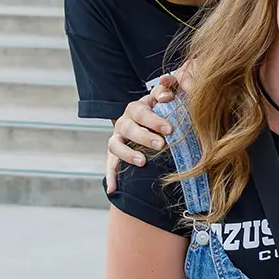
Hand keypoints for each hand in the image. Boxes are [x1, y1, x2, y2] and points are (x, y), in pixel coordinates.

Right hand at [105, 75, 182, 192]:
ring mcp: (117, 137)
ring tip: (143, 162)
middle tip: (161, 145)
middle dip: (145, 136)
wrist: (150, 123)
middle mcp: (124, 121)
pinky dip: (110, 176)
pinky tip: (112, 189)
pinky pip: (109, 165)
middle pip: (129, 127)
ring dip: (128, 154)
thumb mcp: (166, 98)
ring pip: (115, 144)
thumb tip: (168, 89)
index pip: (142, 110)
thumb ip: (168, 89)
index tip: (169, 129)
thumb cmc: (164, 110)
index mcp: (137, 108)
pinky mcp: (113, 153)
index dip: (154, 119)